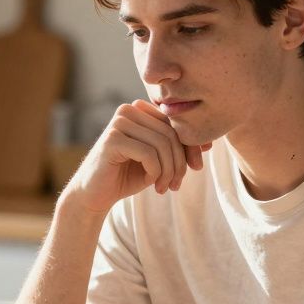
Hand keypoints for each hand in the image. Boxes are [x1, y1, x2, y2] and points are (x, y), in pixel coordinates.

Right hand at [64, 98, 211, 214]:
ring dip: (169, 171)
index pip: (176, 123)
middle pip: (171, 133)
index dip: (191, 146)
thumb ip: (177, 147)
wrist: (95, 194)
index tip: (195, 168)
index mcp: (140, 109)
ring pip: (162, 144)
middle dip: (180, 162)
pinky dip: (155, 172)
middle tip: (176, 184)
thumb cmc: (128, 175)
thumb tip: (208, 144)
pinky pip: (148, 154)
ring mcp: (118, 122)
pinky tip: (150, 184)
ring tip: (164, 187)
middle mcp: (129, 110)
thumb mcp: (159, 160)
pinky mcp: (112, 139)